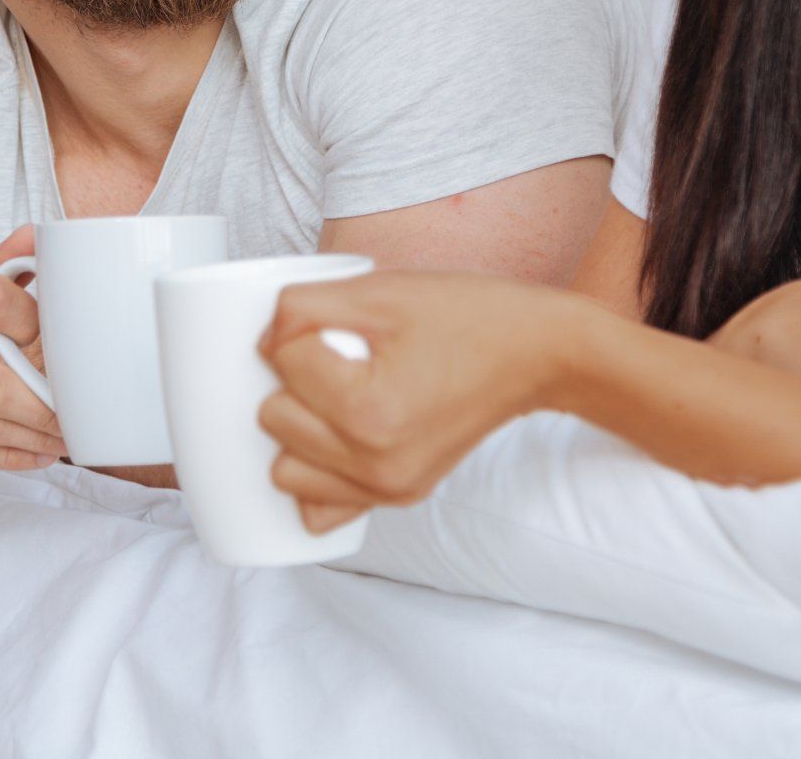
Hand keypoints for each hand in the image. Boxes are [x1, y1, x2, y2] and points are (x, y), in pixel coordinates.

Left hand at [257, 271, 584, 533]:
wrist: (539, 354)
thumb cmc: (469, 316)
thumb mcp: (382, 292)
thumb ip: (304, 308)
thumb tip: (261, 342)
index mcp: (369, 411)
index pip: (281, 361)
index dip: (299, 329)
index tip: (335, 321)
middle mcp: (375, 464)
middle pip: (271, 419)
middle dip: (290, 380)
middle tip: (333, 355)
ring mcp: (388, 488)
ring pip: (284, 470)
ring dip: (295, 430)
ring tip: (332, 396)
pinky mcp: (399, 496)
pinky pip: (321, 508)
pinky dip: (315, 477)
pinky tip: (334, 440)